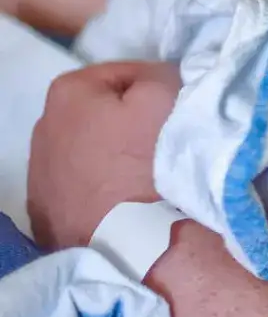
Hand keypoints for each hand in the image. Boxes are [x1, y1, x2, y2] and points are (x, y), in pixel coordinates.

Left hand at [27, 62, 180, 250]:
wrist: (133, 243)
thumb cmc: (148, 160)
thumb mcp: (165, 95)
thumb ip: (159, 73)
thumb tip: (158, 80)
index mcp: (67, 92)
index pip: (125, 73)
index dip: (158, 86)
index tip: (178, 107)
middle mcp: (42, 129)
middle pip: (102, 113)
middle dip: (130, 120)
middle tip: (166, 139)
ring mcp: (40, 177)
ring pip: (90, 152)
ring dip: (115, 156)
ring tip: (148, 174)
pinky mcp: (47, 217)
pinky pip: (84, 189)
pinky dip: (104, 189)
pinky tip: (127, 201)